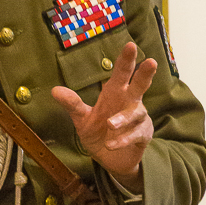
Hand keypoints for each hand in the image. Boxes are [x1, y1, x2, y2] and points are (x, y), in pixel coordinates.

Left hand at [51, 41, 156, 189]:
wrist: (111, 160)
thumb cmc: (98, 133)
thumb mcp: (82, 119)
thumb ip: (72, 104)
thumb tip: (54, 90)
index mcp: (115, 93)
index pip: (121, 73)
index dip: (126, 60)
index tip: (130, 45)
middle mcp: (130, 102)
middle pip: (140, 85)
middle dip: (144, 74)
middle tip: (151, 62)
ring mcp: (138, 119)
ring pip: (136, 113)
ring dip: (122, 118)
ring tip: (109, 124)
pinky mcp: (143, 135)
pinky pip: (136, 135)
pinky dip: (123, 139)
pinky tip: (111, 145)